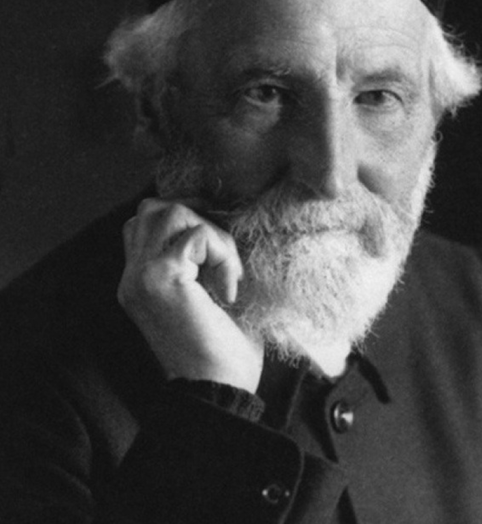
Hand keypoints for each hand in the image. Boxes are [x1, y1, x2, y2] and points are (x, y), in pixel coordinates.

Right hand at [117, 198, 262, 392]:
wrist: (219, 392)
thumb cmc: (223, 350)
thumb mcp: (207, 295)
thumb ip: (198, 259)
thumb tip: (220, 218)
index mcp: (141, 282)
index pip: (148, 223)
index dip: (189, 224)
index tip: (219, 255)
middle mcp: (133, 277)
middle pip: (154, 209)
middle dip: (198, 222)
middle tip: (223, 262)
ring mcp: (141, 277)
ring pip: (171, 212)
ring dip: (212, 236)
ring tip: (226, 274)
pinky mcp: (161, 279)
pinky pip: (197, 235)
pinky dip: (222, 252)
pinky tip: (229, 289)